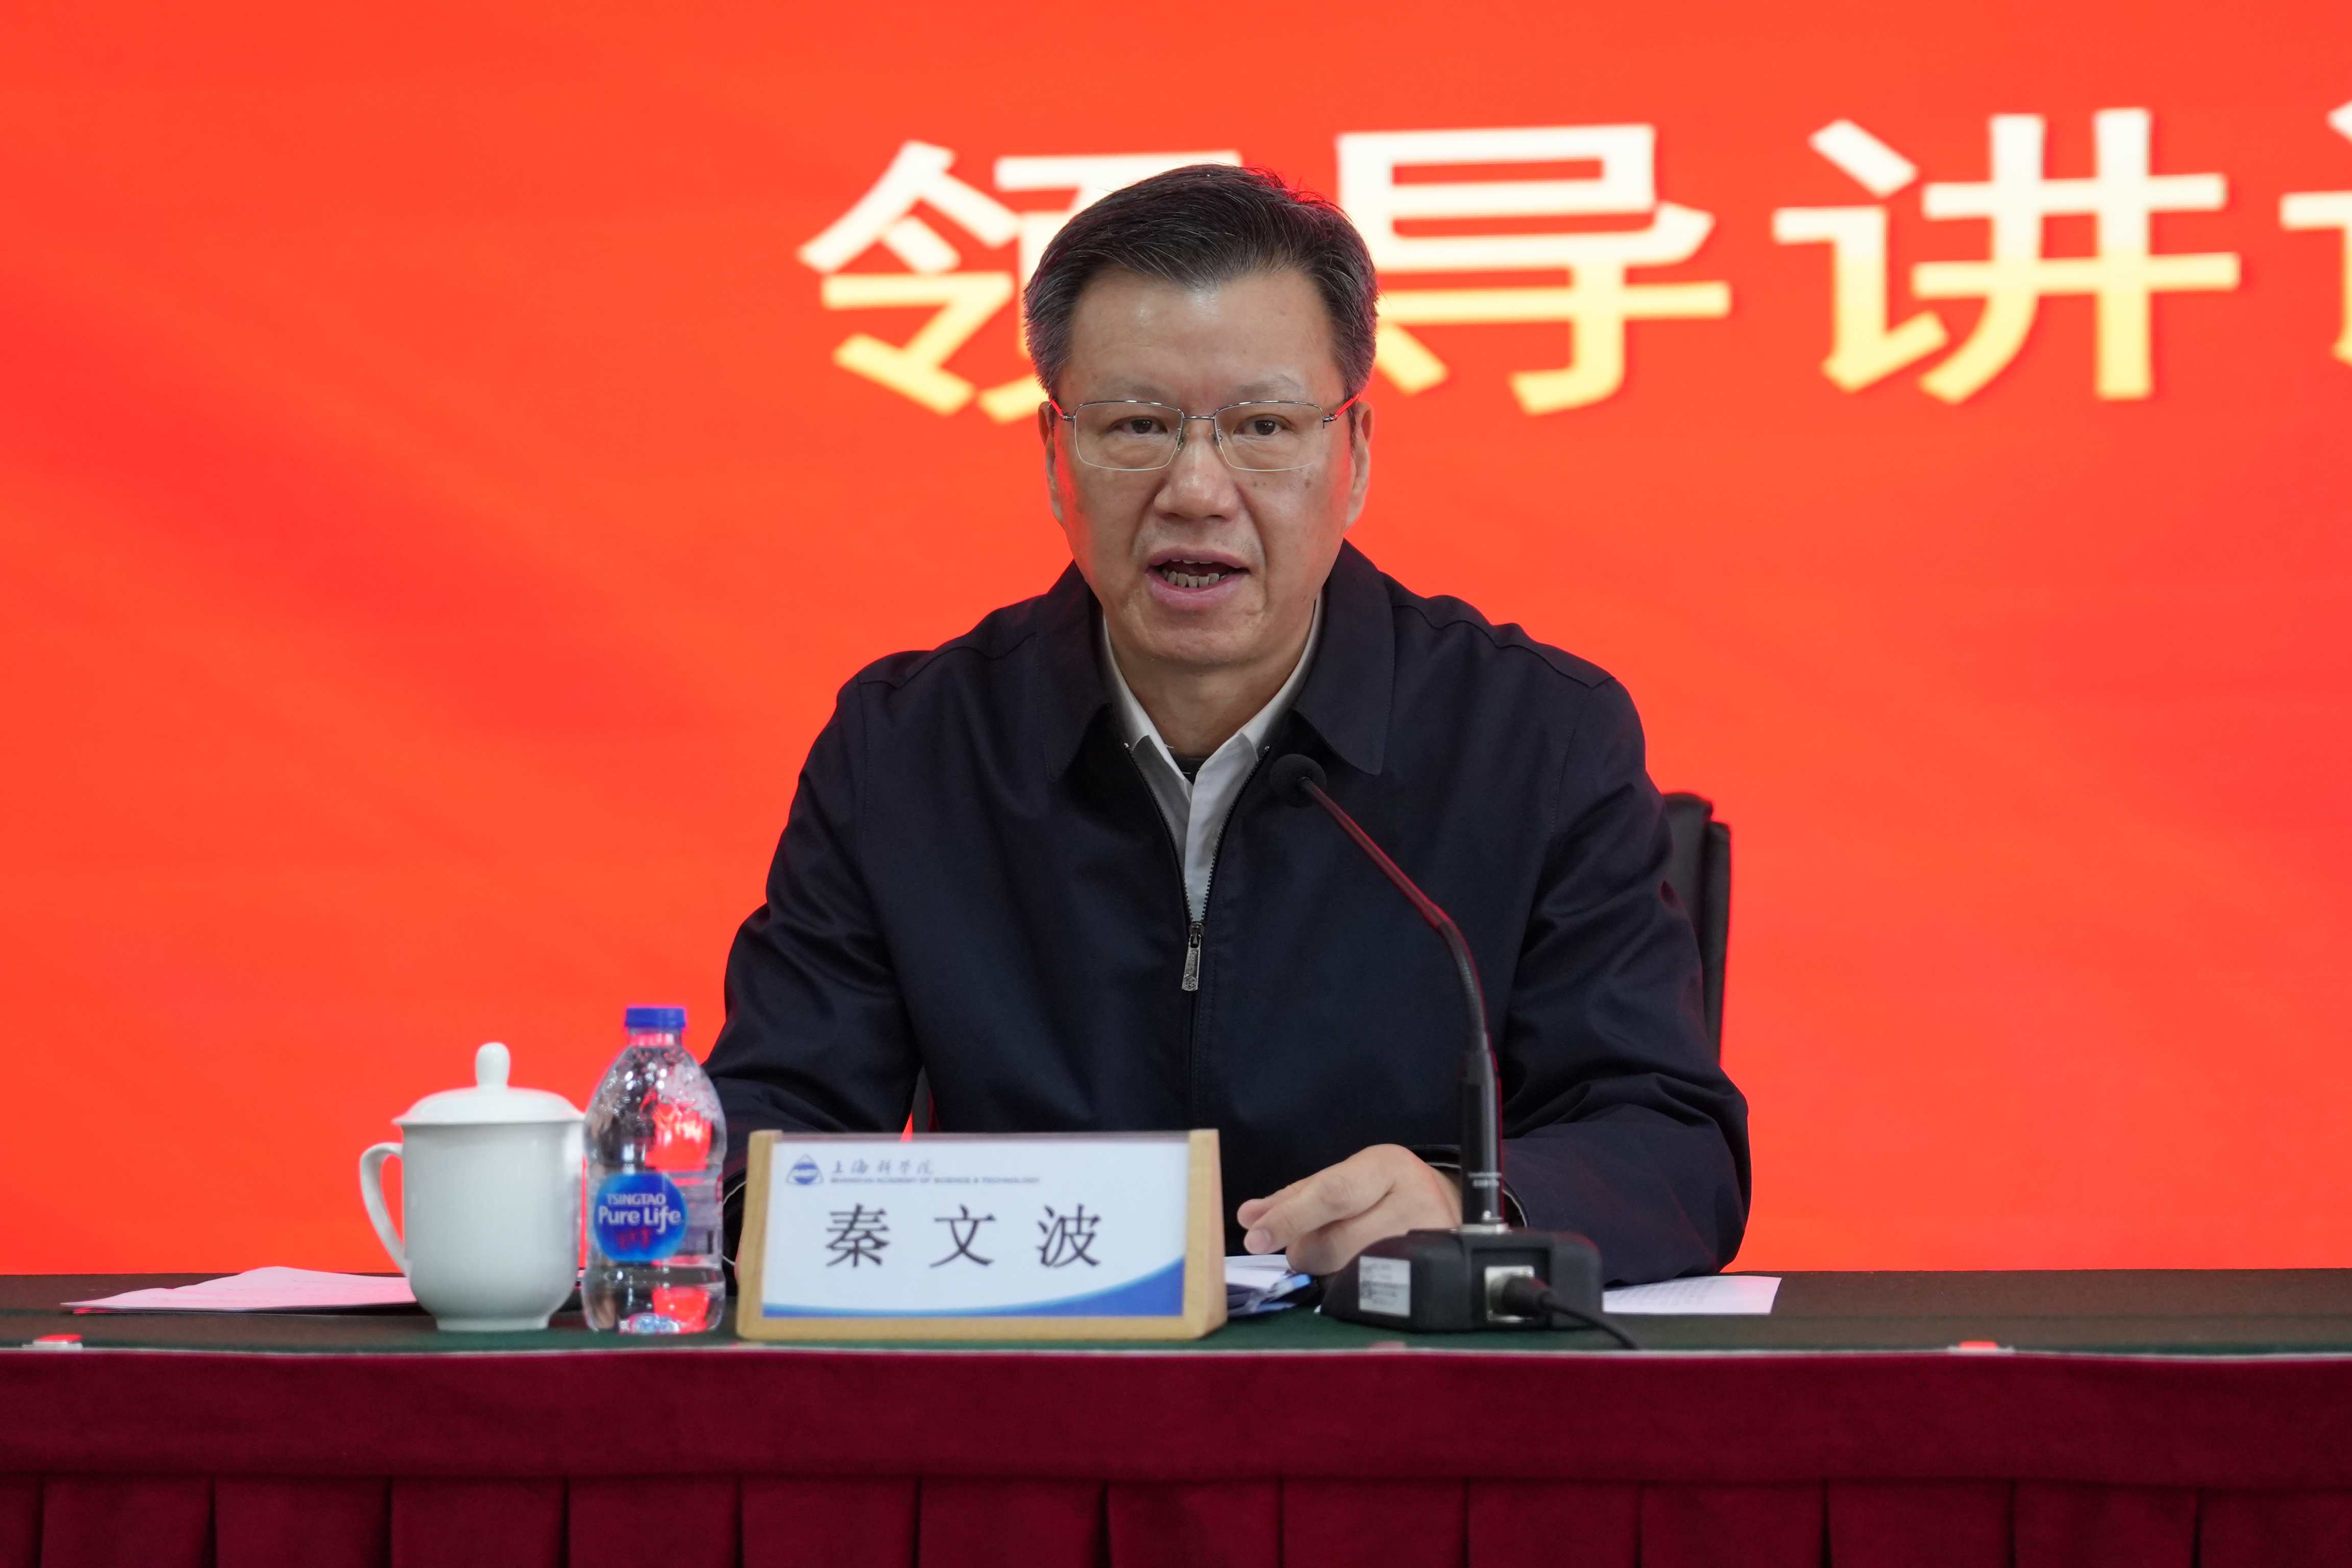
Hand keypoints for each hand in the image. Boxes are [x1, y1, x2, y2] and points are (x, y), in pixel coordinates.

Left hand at [1235, 1144, 1461, 1275]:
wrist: (1447, 1206)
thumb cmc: (1383, 1191)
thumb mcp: (1346, 1178)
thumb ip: (1294, 1197)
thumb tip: (1248, 1217)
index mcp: (1387, 1167)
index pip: (1332, 1194)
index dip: (1290, 1218)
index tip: (1255, 1238)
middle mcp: (1416, 1201)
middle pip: (1337, 1242)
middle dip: (1305, 1251)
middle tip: (1302, 1248)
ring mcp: (1430, 1243)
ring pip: (1351, 1273)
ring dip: (1328, 1270)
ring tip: (1339, 1252)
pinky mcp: (1435, 1277)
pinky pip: (1373, 1294)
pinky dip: (1351, 1285)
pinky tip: (1357, 1272)